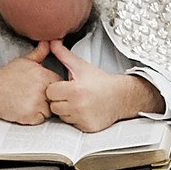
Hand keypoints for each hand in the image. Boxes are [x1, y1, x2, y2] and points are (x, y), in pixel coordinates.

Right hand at [0, 42, 53, 126]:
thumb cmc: (4, 78)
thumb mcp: (23, 61)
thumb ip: (39, 53)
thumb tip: (48, 42)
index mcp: (43, 74)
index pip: (60, 84)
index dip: (52, 87)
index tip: (42, 87)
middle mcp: (42, 88)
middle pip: (56, 98)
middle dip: (48, 98)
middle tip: (32, 95)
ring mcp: (37, 103)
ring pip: (50, 110)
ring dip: (41, 109)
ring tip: (27, 101)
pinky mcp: (32, 115)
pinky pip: (41, 119)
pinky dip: (34, 117)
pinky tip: (24, 108)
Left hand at [44, 40, 162, 133]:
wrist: (120, 96)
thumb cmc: (101, 82)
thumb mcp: (81, 65)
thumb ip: (63, 54)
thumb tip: (51, 42)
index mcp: (75, 90)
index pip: (50, 92)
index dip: (56, 88)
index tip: (65, 86)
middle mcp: (78, 106)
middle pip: (53, 106)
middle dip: (60, 100)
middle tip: (71, 94)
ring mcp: (83, 118)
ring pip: (62, 116)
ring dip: (66, 110)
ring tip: (77, 102)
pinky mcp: (87, 127)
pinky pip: (72, 124)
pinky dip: (75, 118)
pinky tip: (83, 110)